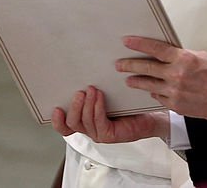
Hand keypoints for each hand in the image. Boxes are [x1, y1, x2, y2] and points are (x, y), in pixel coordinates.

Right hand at [52, 86, 168, 143]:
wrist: (151, 115)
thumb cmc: (129, 105)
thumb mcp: (106, 95)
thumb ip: (92, 90)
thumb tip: (81, 70)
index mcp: (86, 121)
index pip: (65, 126)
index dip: (57, 120)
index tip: (55, 107)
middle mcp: (91, 129)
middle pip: (72, 124)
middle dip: (74, 106)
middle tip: (79, 92)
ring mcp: (100, 134)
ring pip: (84, 122)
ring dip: (87, 105)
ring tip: (91, 90)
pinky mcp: (111, 135)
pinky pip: (99, 122)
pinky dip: (97, 108)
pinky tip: (100, 97)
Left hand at [117, 36, 206, 122]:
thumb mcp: (201, 56)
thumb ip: (182, 54)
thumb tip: (169, 53)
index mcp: (183, 59)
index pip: (155, 48)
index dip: (139, 44)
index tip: (127, 41)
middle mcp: (176, 74)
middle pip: (146, 67)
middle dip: (130, 65)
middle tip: (120, 64)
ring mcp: (174, 91)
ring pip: (148, 84)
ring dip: (136, 81)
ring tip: (128, 80)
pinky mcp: (174, 104)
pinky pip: (158, 96)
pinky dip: (153, 92)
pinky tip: (149, 91)